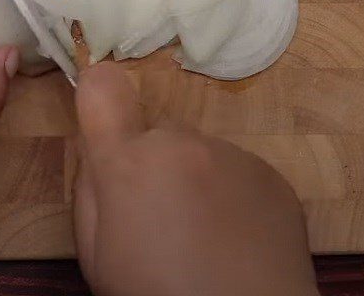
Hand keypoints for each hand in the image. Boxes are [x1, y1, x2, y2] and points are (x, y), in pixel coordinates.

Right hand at [74, 62, 318, 295]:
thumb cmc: (153, 295)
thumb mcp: (95, 257)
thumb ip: (90, 191)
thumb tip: (99, 154)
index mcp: (129, 163)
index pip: (103, 89)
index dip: (98, 96)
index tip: (103, 118)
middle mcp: (182, 143)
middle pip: (156, 136)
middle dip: (153, 166)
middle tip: (161, 223)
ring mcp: (233, 156)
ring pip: (199, 155)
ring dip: (195, 182)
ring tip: (205, 240)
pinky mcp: (273, 177)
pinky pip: (237, 173)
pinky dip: (232, 197)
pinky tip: (237, 244)